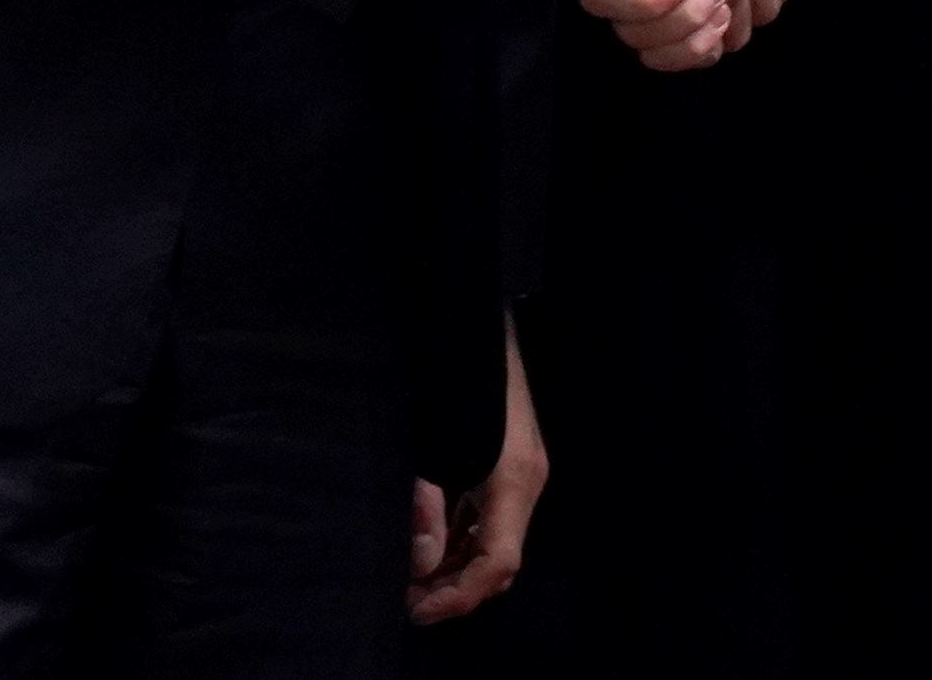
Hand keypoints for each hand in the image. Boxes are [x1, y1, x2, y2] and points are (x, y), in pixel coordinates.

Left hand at [409, 319, 546, 622]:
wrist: (480, 322)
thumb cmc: (458, 377)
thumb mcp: (433, 446)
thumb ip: (427, 506)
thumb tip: (420, 560)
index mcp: (514, 479)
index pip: (498, 562)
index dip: (458, 596)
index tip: (417, 609)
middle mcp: (525, 482)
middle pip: (499, 560)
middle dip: (454, 587)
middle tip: (406, 598)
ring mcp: (520, 473)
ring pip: (492, 542)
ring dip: (453, 566)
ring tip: (409, 578)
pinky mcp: (508, 464)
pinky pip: (487, 519)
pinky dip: (458, 541)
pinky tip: (427, 545)